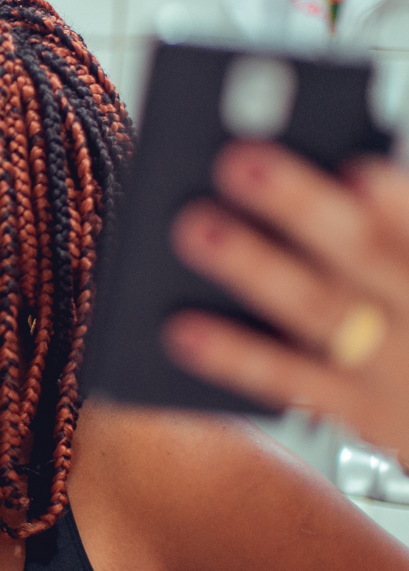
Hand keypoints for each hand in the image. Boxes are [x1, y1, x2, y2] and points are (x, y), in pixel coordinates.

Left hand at [166, 141, 408, 460]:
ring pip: (317, 308)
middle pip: (362, 252)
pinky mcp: (360, 407)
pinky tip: (183, 330)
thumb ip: (386, 227)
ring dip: (253, 266)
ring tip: (195, 228)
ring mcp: (392, 365)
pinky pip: (288, 379)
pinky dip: (235, 355)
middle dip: (301, 207)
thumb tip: (325, 175)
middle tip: (237, 163)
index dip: (393, 203)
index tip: (355, 170)